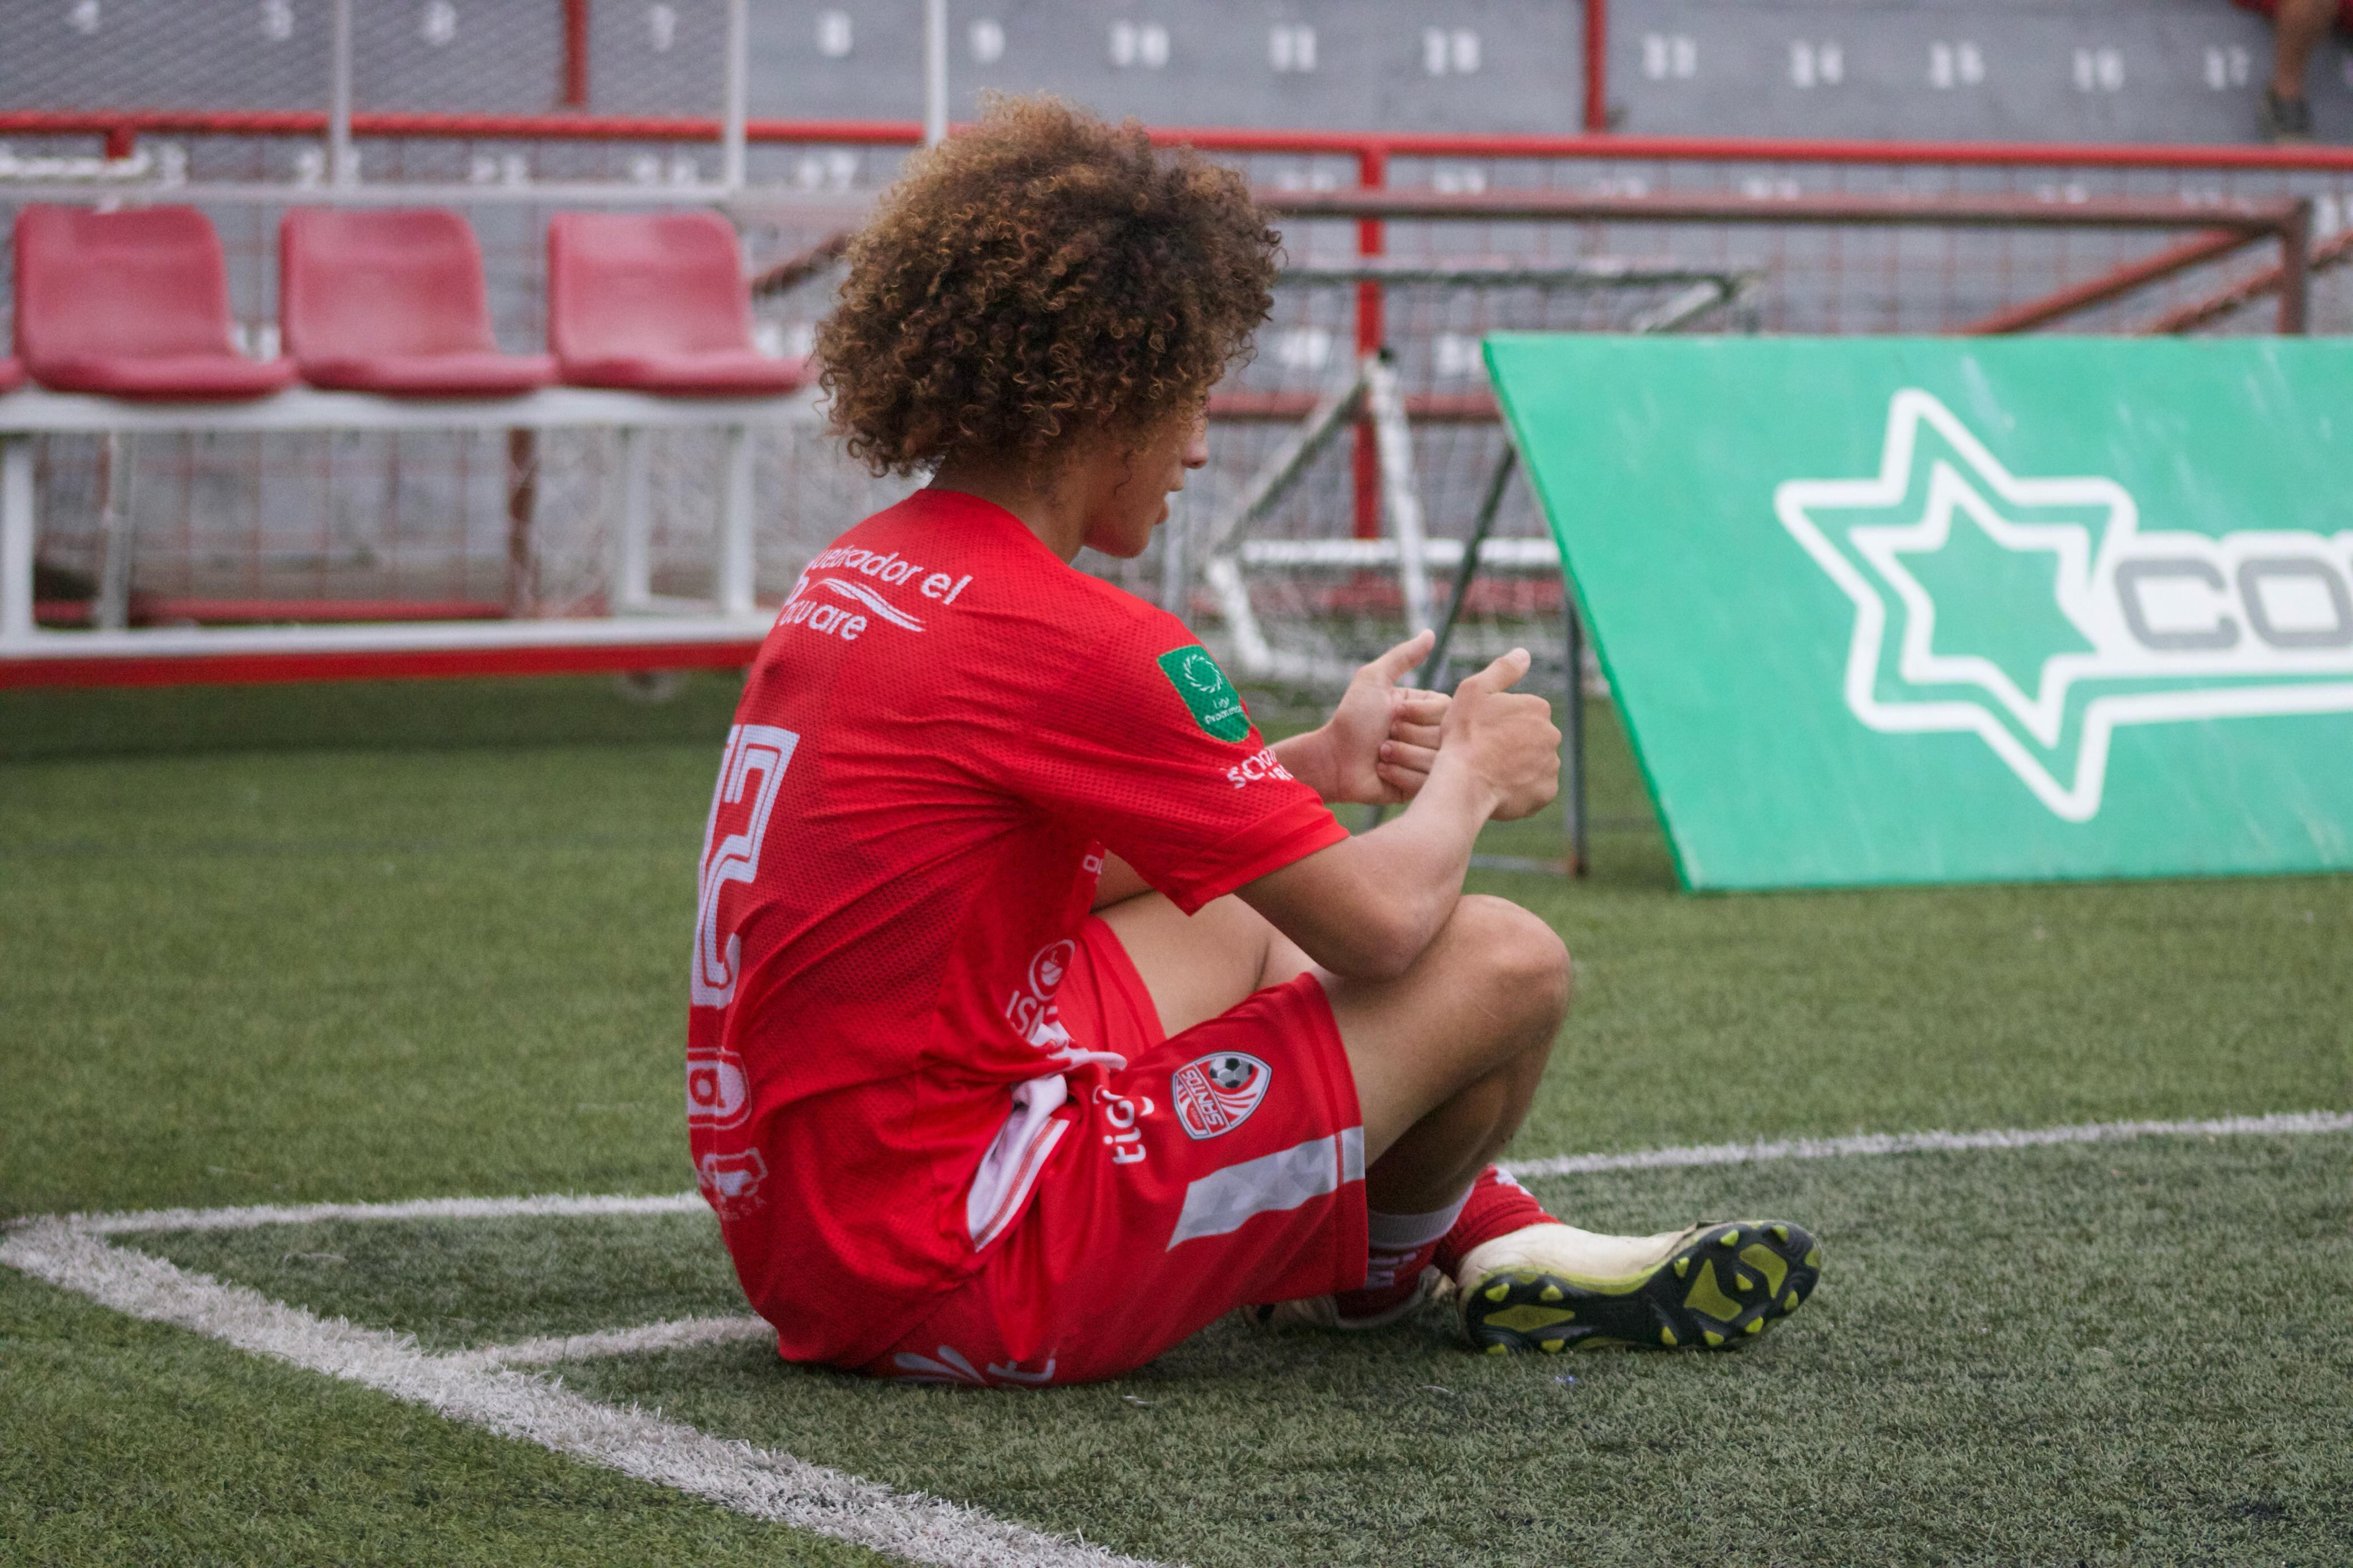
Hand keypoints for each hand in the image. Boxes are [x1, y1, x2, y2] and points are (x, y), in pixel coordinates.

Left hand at [1318, 631, 1452, 804]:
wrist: (1333, 760)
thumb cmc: (1351, 718)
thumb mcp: (1373, 680)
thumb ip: (1403, 657)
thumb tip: (1430, 633)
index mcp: (1425, 709)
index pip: (1447, 709)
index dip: (1420, 714)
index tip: (1394, 714)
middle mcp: (1431, 735)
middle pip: (1443, 736)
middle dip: (1407, 735)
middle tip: (1384, 736)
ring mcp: (1427, 762)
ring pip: (1436, 760)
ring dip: (1401, 755)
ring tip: (1381, 754)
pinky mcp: (1419, 787)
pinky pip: (1425, 781)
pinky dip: (1399, 775)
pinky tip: (1382, 771)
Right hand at [1440, 648, 1559, 820]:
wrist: (1464, 783)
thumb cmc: (1465, 735)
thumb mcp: (1474, 690)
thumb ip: (1503, 669)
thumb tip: (1524, 653)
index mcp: (1538, 708)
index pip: (1523, 713)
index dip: (1499, 722)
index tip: (1481, 732)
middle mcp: (1552, 735)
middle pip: (1531, 738)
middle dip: (1513, 744)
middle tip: (1485, 753)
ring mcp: (1551, 766)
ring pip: (1534, 763)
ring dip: (1517, 767)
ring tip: (1490, 772)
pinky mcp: (1546, 793)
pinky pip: (1534, 788)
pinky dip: (1521, 789)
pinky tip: (1499, 788)